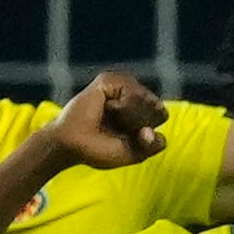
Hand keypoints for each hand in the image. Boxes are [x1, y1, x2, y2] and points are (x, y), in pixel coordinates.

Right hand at [45, 71, 166, 170]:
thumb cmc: (98, 150)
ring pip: (146, 98)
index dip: (149, 131)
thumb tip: (151, 131)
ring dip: (130, 116)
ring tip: (110, 117)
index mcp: (140, 112)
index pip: (162, 114)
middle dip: (140, 123)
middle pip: (157, 106)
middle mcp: (131, 95)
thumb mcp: (132, 154)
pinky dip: (122, 107)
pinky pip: (131, 92)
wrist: (72, 144)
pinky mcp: (108, 79)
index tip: (128, 138)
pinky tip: (106, 108)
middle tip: (116, 128)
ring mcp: (120, 85)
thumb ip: (151, 146)